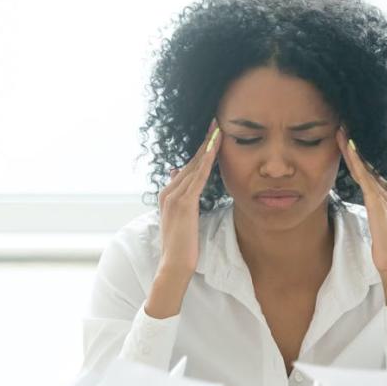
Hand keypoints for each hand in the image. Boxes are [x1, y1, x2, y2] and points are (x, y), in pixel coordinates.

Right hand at [144, 121, 221, 318]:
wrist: (174, 265)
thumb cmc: (181, 247)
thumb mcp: (179, 220)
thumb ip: (180, 198)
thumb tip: (177, 175)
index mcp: (168, 195)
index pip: (187, 167)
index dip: (200, 150)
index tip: (211, 133)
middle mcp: (169, 192)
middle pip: (190, 161)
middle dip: (204, 141)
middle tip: (216, 120)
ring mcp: (175, 197)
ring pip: (194, 165)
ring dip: (207, 145)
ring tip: (217, 127)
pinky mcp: (184, 204)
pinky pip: (197, 177)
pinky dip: (206, 160)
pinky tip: (215, 147)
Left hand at [338, 128, 386, 307]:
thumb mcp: (382, 226)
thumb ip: (379, 214)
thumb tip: (376, 210)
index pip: (372, 170)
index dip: (361, 155)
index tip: (350, 140)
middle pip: (369, 162)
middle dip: (357, 144)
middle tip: (345, 126)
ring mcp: (383, 194)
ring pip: (365, 164)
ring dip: (353, 146)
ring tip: (342, 129)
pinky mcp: (377, 200)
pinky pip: (364, 174)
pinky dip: (356, 160)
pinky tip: (347, 147)